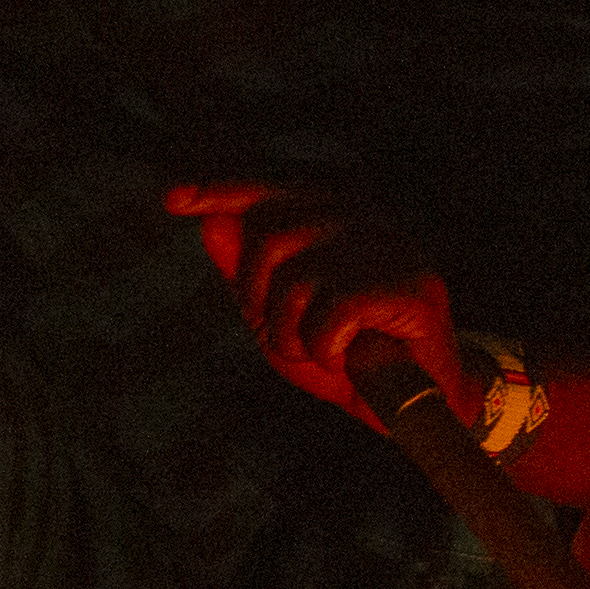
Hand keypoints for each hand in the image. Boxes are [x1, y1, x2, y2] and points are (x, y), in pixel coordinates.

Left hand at [162, 176, 461, 422]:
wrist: (416, 398)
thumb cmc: (343, 350)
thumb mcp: (280, 314)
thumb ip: (247, 272)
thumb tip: (209, 225)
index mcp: (334, 213)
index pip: (268, 191)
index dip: (218, 190)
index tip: (173, 200)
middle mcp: (364, 217)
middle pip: (271, 234)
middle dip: (256, 295)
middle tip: (281, 333)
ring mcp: (391, 249)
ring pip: (297, 281)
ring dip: (291, 333)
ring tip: (318, 350)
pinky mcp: (412, 288)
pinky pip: (332, 316)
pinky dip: (324, 350)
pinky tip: (346, 358)